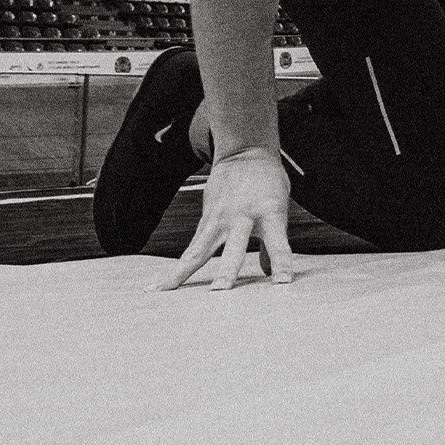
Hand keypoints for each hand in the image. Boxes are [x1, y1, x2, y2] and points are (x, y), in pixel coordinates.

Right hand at [160, 147, 296, 291]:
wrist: (245, 153)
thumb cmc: (268, 183)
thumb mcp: (280, 208)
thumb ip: (274, 242)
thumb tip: (269, 273)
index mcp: (270, 212)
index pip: (279, 242)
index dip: (281, 263)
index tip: (283, 282)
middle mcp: (242, 217)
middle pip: (235, 247)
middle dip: (228, 270)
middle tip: (221, 291)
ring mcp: (220, 218)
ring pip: (201, 249)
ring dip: (186, 271)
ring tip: (167, 290)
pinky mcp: (205, 220)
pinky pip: (192, 248)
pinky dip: (178, 267)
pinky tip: (161, 285)